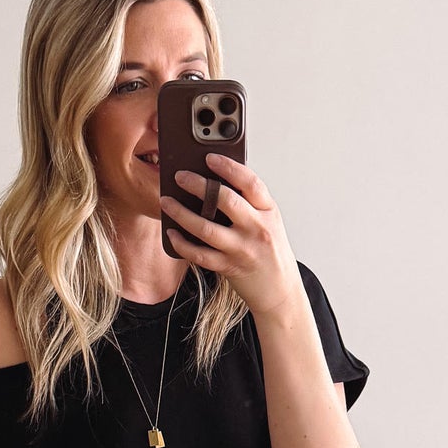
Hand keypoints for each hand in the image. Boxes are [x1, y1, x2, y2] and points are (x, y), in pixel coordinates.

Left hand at [160, 152, 301, 319]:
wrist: (280, 290)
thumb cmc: (270, 251)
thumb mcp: (268, 221)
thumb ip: (249, 203)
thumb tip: (214, 181)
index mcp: (268, 211)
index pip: (250, 182)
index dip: (229, 167)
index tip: (209, 158)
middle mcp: (257, 228)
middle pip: (225, 200)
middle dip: (198, 185)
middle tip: (179, 176)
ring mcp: (242, 249)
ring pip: (206, 228)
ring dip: (182, 213)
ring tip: (166, 202)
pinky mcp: (229, 267)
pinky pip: (200, 254)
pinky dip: (182, 244)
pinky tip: (172, 234)